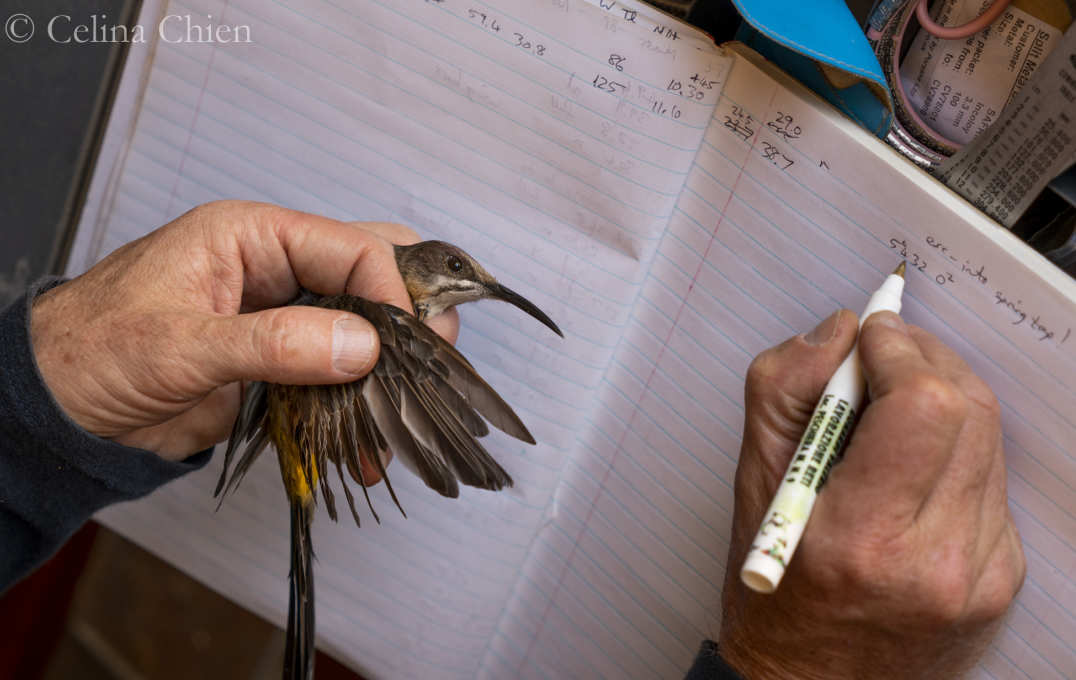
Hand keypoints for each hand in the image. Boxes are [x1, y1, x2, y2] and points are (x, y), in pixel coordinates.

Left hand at [29, 201, 458, 462]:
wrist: (56, 414)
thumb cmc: (91, 352)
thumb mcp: (180, 343)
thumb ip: (273, 344)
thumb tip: (360, 347)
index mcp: (252, 237)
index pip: (351, 247)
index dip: (391, 290)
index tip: (409, 341)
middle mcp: (277, 271)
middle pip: (371, 278)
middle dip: (408, 320)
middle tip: (432, 363)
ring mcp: (282, 321)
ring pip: (364, 333)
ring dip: (387, 374)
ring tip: (402, 416)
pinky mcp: (281, 367)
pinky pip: (338, 379)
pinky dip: (360, 410)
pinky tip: (368, 444)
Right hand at [720, 310, 1024, 678]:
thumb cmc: (774, 588)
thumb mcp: (752, 483)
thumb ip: (784, 391)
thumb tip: (839, 333)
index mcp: (861, 537)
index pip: (922, 407)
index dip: (899, 352)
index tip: (871, 337)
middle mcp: (935, 560)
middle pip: (967, 410)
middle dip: (924, 361)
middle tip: (883, 356)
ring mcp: (979, 574)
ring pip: (988, 438)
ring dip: (942, 401)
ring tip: (891, 411)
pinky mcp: (1002, 579)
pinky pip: (992, 481)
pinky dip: (955, 451)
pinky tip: (913, 467)